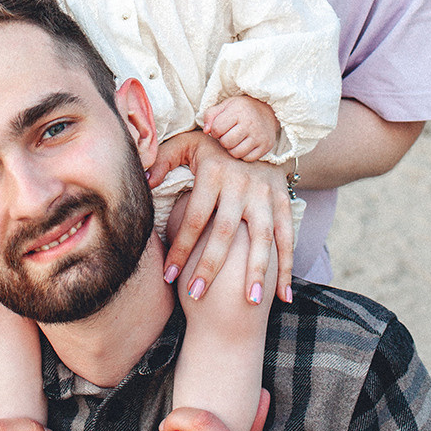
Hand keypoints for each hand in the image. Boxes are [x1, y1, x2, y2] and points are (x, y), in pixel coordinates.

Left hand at [148, 130, 293, 303]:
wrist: (260, 128)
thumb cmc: (214, 145)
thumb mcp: (186, 143)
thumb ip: (162, 159)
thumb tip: (143, 181)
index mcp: (214, 173)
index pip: (195, 218)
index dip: (180, 248)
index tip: (168, 276)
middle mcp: (241, 185)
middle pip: (225, 233)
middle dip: (210, 267)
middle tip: (196, 295)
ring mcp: (265, 195)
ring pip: (262, 238)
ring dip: (257, 271)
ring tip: (249, 302)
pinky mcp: (283, 201)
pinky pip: (287, 238)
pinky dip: (287, 267)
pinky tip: (283, 296)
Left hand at [202, 96, 277, 160]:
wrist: (267, 111)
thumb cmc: (241, 109)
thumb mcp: (225, 105)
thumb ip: (210, 115)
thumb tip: (206, 131)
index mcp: (238, 111)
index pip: (217, 128)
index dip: (215, 131)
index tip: (220, 128)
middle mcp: (250, 124)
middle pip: (226, 142)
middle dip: (223, 140)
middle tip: (227, 135)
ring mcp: (259, 136)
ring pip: (236, 153)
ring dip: (232, 149)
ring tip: (234, 141)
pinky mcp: (265, 146)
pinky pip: (248, 158)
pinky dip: (243, 154)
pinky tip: (243, 145)